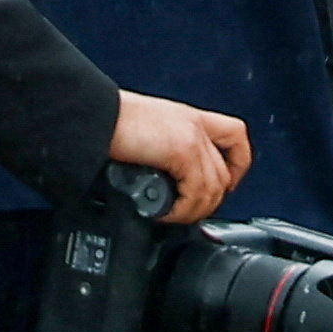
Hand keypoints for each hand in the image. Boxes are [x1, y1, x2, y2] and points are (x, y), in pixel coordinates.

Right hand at [107, 92, 252, 223]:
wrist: (94, 115)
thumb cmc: (109, 123)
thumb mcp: (149, 132)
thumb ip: (166, 150)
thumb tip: (168, 181)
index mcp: (190, 118)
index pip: (235, 135)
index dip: (238, 164)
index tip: (226, 184)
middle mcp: (196, 126)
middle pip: (224, 172)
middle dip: (210, 201)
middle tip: (186, 212)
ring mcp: (192, 137)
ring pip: (213, 188)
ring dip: (194, 211)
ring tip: (172, 216)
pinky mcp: (182, 151)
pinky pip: (196, 193)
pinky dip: (183, 211)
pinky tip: (166, 213)